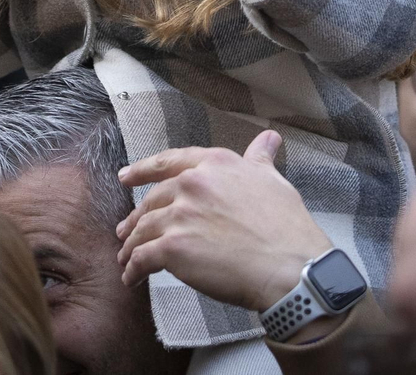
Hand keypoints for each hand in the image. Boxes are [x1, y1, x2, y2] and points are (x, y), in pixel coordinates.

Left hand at [116, 130, 329, 312]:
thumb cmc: (286, 226)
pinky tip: (132, 277)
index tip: (126, 176)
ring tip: (126, 259)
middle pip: (153, 200)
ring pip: (143, 229)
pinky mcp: (173, 248)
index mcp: (214, 164)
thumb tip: (269, 138)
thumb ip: (260, 159)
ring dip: (132, 246)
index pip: (168, 162)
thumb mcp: (273, 181)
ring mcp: (180, 216)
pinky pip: (142, 258)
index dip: (142, 170)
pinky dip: (133, 269)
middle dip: (136, 217)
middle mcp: (192, 184)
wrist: (289, 267)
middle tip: (125, 230)